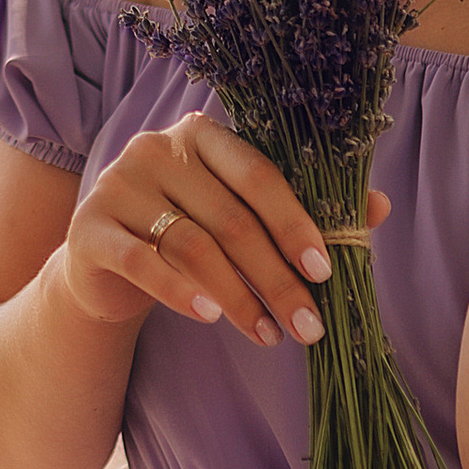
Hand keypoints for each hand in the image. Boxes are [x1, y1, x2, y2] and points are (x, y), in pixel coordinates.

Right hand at [54, 112, 388, 345]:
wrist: (106, 264)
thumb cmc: (186, 233)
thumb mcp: (239, 216)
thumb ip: (300, 208)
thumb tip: (379, 207)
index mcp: (200, 133)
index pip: (257, 173)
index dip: (295, 221)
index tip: (325, 270)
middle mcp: (154, 148)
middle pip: (231, 219)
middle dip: (276, 278)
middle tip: (309, 324)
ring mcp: (116, 186)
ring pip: (193, 246)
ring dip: (239, 297)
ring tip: (270, 335)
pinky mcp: (88, 230)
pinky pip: (144, 263)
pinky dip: (181, 292)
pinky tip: (211, 317)